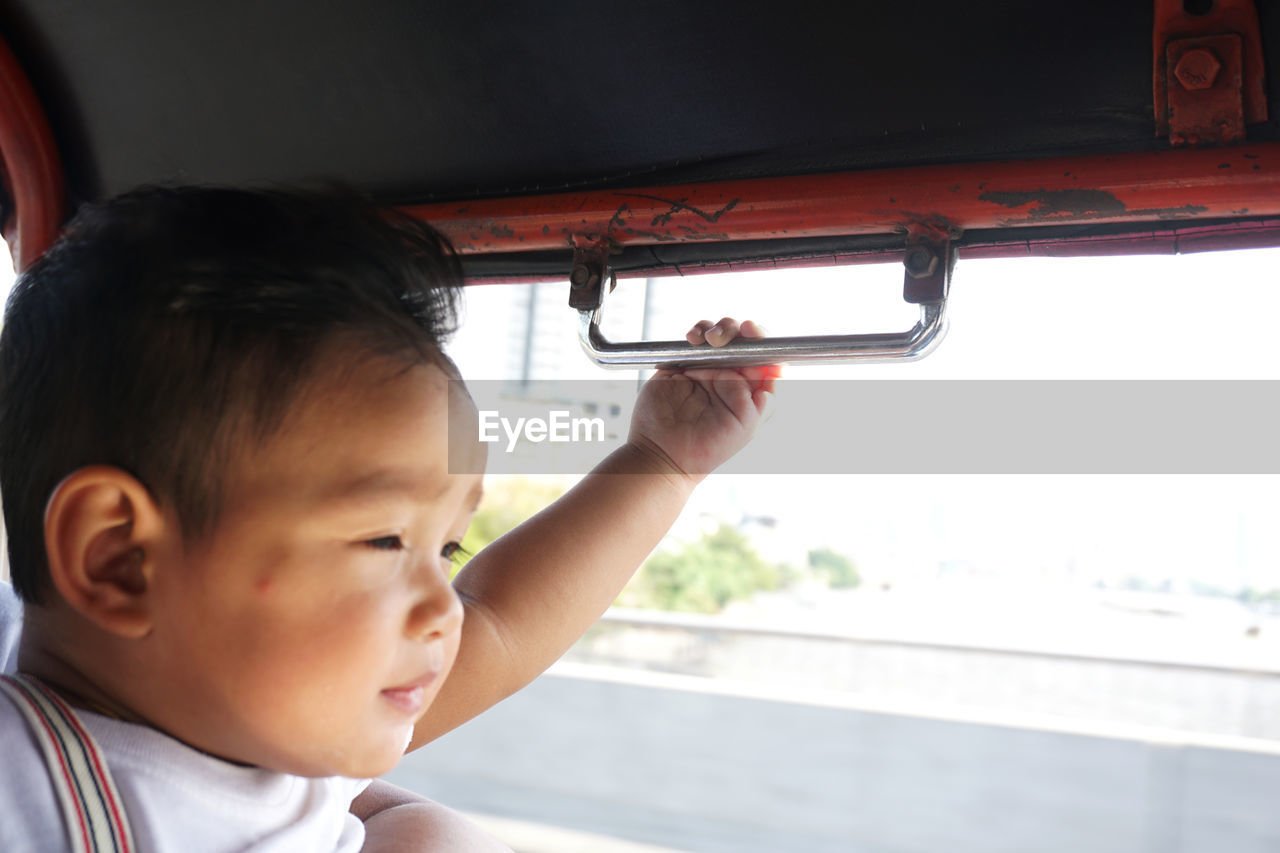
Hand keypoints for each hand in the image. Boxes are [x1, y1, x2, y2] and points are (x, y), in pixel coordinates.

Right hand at [627, 317, 778, 482]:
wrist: (663, 454)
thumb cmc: (706, 449)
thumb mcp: (745, 427)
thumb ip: (763, 401)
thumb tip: (774, 372)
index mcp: (747, 390)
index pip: (762, 357)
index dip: (761, 340)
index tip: (753, 333)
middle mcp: (728, 377)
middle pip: (741, 340)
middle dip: (739, 330)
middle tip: (731, 334)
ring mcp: (704, 369)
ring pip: (718, 335)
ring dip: (718, 328)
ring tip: (711, 338)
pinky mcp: (680, 364)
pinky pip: (693, 339)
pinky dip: (696, 331)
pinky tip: (693, 339)